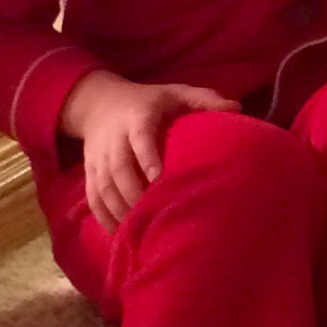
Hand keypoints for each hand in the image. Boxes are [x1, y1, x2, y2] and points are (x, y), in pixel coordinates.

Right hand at [59, 73, 237, 228]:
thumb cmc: (150, 101)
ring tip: (138, 230)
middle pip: (119, 168)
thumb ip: (204, 99)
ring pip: (104, 185)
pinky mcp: (90, 169)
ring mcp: (99, 155)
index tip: (158, 179)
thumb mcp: (176, 92)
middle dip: (133, 193)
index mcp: (138, 117)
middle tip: (152, 215)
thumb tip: (236, 108)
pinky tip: (118, 234)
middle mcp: (114, 137)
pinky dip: (103, 216)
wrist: (100, 102)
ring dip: (119, 209)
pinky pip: (93, 196)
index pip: (140, 137)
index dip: (147, 157)